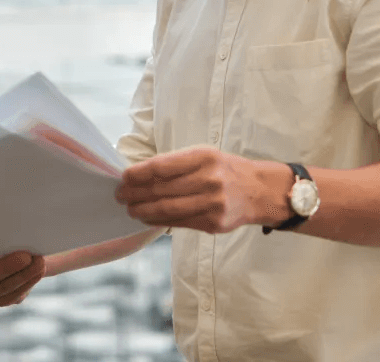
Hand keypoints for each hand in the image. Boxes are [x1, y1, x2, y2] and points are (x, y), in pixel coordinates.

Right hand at [0, 238, 44, 306]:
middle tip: (26, 256)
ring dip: (23, 275)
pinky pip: (13, 296)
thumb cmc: (5, 241)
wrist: (18, 258)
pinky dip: (28, 283)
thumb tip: (15, 224)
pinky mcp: (0, 300)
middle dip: (7, 266)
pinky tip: (37, 272)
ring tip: (39, 262)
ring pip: (1, 288)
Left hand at [115, 146, 288, 232]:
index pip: (162, 167)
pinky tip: (148, 218)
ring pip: (168, 210)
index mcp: (204, 157)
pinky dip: (159, 221)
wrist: (259, 191)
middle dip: (136, 194)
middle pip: (162, 189)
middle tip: (120, 196)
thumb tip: (140, 175)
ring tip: (130, 209)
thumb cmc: (225, 170)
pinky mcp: (213, 224)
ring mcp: (212, 204)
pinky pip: (179, 223)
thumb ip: (176, 165)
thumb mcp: (204, 156)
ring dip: (143, 211)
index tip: (123, 178)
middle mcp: (209, 180)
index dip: (138, 174)